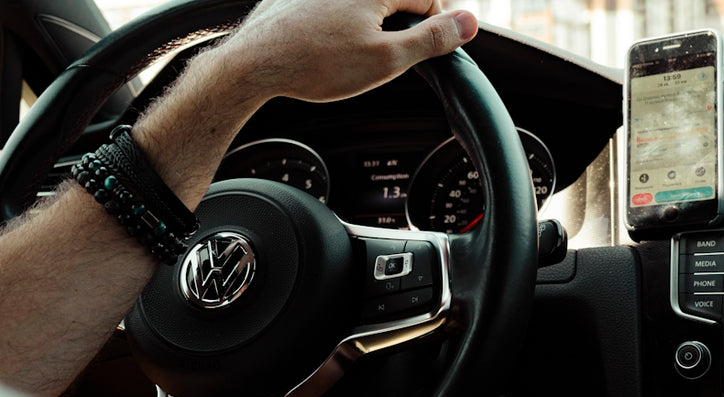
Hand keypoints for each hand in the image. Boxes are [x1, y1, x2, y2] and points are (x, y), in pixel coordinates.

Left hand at [222, 0, 478, 102]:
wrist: (254, 64)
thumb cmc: (314, 63)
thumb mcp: (386, 59)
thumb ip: (432, 39)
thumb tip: (468, 23)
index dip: (434, 29)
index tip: (428, 52)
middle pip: (396, 1)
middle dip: (398, 30)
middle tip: (381, 61)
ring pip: (365, 7)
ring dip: (368, 29)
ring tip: (347, 58)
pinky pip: (336, 8)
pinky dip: (340, 27)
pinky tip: (326, 50)